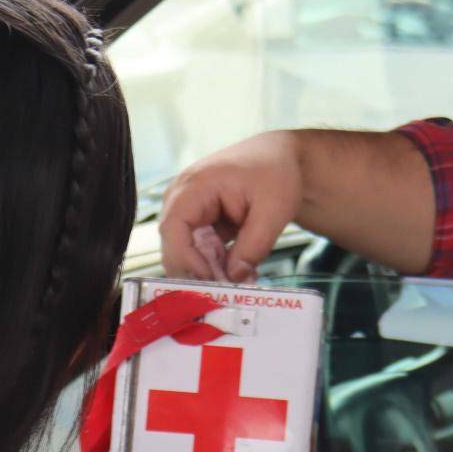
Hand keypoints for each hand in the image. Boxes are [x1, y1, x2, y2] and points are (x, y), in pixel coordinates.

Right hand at [158, 131, 302, 282]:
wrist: (279, 158)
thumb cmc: (275, 172)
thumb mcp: (274, 209)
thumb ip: (254, 245)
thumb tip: (235, 278)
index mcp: (195, 185)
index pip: (173, 228)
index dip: (186, 258)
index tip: (210, 280)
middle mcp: (182, 198)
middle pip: (174, 246)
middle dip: (198, 273)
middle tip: (228, 293)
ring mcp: (189, 212)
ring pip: (186, 255)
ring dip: (210, 273)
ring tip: (242, 282)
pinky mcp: (199, 225)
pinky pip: (200, 254)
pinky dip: (217, 267)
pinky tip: (242, 273)